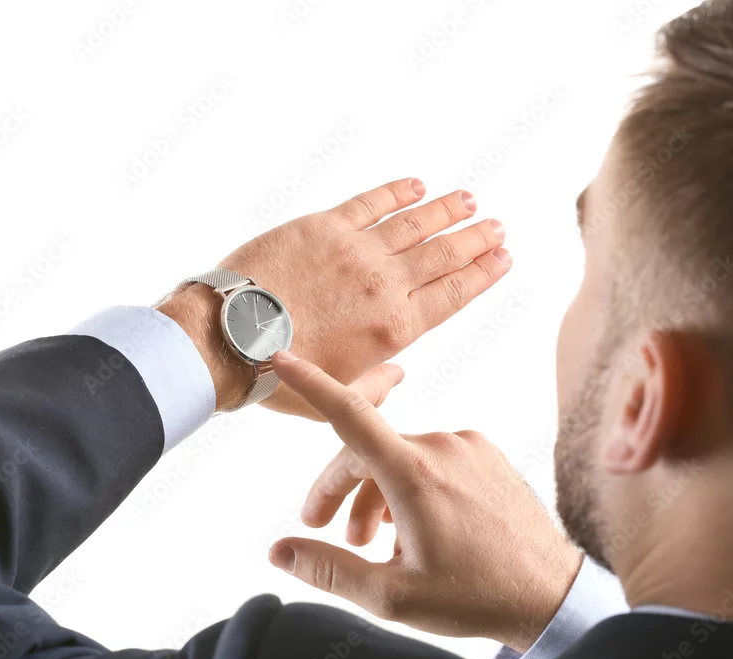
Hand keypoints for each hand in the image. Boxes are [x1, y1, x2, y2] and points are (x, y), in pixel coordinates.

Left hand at [158, 178, 511, 412]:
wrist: (227, 338)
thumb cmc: (277, 376)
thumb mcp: (335, 401)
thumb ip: (376, 388)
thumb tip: (398, 374)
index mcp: (393, 330)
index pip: (454, 294)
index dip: (483, 274)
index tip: (504, 258)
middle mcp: (384, 286)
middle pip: (444, 255)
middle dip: (476, 239)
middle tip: (497, 226)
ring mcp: (356, 251)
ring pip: (415, 223)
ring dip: (446, 210)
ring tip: (469, 199)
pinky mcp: (323, 226)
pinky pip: (370, 202)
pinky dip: (397, 191)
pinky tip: (416, 184)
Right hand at [266, 351, 582, 652]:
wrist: (551, 596)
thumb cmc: (475, 597)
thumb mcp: (391, 596)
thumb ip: (328, 569)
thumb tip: (279, 551)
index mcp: (414, 473)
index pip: (350, 414)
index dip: (311, 384)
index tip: (282, 358)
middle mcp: (441, 446)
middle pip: (365, 450)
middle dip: (337, 487)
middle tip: (321, 527)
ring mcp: (467, 446)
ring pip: (397, 458)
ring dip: (375, 494)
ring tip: (373, 543)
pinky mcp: (486, 453)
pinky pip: (430, 460)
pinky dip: (409, 487)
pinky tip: (414, 529)